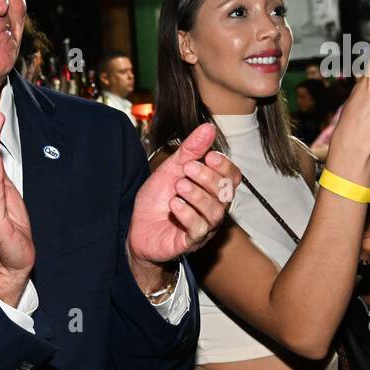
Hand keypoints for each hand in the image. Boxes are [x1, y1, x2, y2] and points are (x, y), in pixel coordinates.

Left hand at [128, 123, 240, 267]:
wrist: (136, 228)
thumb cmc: (157, 200)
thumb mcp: (171, 169)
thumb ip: (190, 150)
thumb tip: (209, 128)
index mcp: (212, 190)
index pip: (233, 178)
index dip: (225, 166)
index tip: (209, 156)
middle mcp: (213, 209)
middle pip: (226, 193)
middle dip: (208, 178)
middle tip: (188, 169)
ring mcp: (203, 227)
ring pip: (215, 212)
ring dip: (198, 195)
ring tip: (179, 185)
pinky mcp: (189, 242)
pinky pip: (198, 229)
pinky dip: (187, 214)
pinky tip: (174, 204)